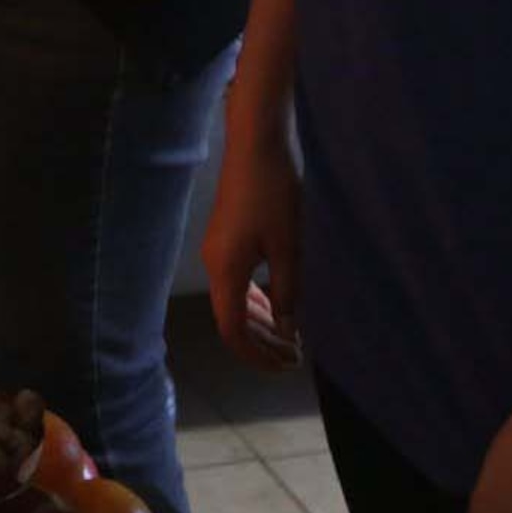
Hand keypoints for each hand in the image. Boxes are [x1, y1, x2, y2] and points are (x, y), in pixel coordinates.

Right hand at [200, 117, 304, 371]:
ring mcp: (217, 251)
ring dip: (260, 323)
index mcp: (225, 271)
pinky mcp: (226, 239)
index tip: (284, 366)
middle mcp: (215, 265)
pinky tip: (276, 305)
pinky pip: (236, 282)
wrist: (256, 146)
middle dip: (262, 342)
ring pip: (233, 301)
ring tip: (290, 337)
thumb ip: (287, 292)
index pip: (232, 330)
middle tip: (296, 357)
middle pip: (231, 319)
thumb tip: (288, 330)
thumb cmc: (276, 195)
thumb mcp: (289, 248)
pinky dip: (255, 300)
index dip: (255, 355)